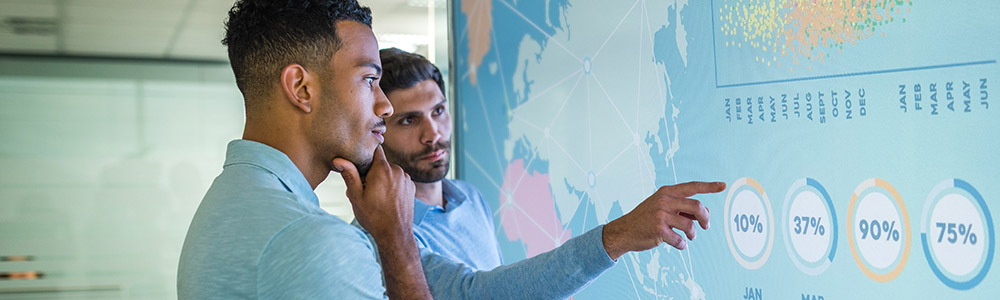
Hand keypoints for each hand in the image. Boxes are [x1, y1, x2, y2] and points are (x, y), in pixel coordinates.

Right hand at [332, 145, 415, 238]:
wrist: (395, 234)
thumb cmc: (373, 216)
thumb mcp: (356, 196)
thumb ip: (349, 175)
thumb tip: (339, 159)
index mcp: (382, 169)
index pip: (376, 150)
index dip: (367, 156)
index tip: (361, 166)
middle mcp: (397, 170)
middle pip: (382, 163)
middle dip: (372, 172)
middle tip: (364, 190)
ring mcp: (406, 178)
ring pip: (391, 172)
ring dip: (383, 179)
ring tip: (375, 197)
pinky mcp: (411, 187)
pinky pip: (399, 180)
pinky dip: (393, 185)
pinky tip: (387, 200)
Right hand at [602, 181, 725, 259]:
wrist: (624, 231)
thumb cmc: (646, 219)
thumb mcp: (662, 207)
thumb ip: (682, 207)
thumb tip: (705, 213)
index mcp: (666, 192)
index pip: (692, 186)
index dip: (710, 186)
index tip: (723, 185)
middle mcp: (664, 200)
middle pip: (697, 206)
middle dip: (706, 218)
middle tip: (706, 226)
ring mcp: (661, 215)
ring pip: (690, 226)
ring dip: (693, 234)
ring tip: (688, 237)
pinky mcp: (659, 230)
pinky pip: (680, 240)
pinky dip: (682, 244)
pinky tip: (678, 244)